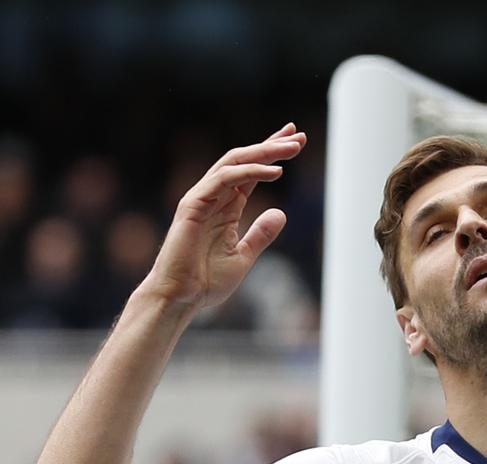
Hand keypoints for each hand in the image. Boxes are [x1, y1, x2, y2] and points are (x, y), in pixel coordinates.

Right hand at [141, 123, 306, 309]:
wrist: (180, 297)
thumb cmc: (205, 281)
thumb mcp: (244, 256)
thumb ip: (261, 234)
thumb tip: (281, 212)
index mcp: (226, 207)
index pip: (251, 173)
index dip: (272, 156)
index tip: (296, 143)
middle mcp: (213, 197)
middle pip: (244, 160)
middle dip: (271, 145)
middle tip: (298, 135)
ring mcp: (202, 198)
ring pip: (235, 163)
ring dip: (265, 152)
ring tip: (292, 148)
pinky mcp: (193, 204)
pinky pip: (224, 179)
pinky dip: (250, 172)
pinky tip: (275, 171)